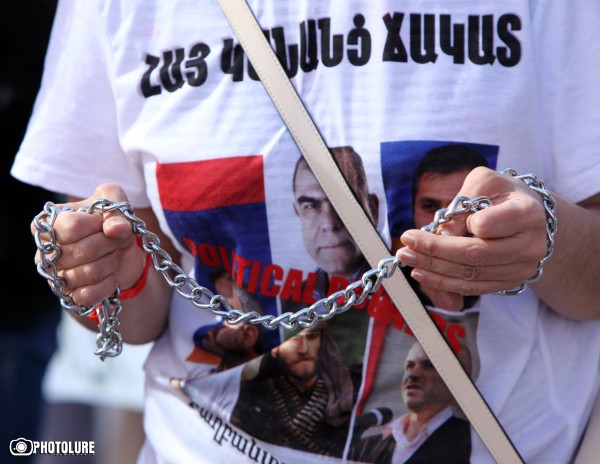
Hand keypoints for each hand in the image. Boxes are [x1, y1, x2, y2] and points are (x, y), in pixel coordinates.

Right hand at [33, 183, 145, 306]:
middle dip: (111, 243)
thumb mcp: (117, 203)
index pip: (71, 227)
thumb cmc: (111, 222)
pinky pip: (90, 294)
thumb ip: (117, 210)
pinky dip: (109, 284)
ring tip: (113, 254)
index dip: (98, 225)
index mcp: (50, 223)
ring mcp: (56, 276)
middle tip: (117, 239)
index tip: (107, 222)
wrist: (122, 251)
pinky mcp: (70, 296)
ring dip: (112, 261)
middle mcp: (47, 251)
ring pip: (91, 272)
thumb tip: (116, 229)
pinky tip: (111, 274)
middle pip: (84, 250)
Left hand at [396, 167, 547, 310]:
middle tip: (405, 246)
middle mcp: (530, 245)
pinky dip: (444, 283)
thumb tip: (442, 234)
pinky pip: (472, 288)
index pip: (485, 225)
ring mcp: (522, 268)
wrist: (531, 216)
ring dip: (433, 268)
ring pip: (470, 275)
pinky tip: (422, 274)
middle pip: (474, 254)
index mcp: (527, 213)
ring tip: (407, 258)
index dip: (460, 224)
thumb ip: (463, 201)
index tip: (437, 220)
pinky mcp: (509, 283)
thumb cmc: (502, 193)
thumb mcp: (484, 182)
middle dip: (434, 251)